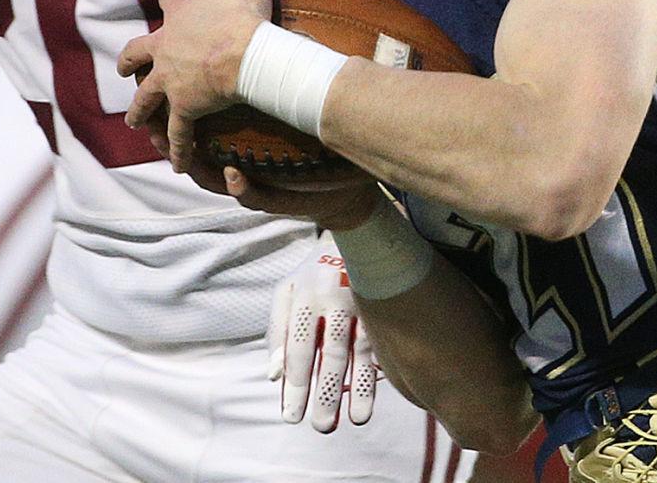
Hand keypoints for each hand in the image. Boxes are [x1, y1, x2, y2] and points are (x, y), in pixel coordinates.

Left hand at [119, 0, 272, 172]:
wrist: (245, 51)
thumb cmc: (244, 16)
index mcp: (178, 17)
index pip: (168, 3)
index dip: (168, 0)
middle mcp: (165, 48)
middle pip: (136, 53)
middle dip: (128, 60)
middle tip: (123, 69)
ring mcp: (170, 80)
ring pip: (146, 97)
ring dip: (139, 109)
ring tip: (134, 121)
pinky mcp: (183, 106)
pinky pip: (178, 132)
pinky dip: (178, 148)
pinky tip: (177, 163)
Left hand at [268, 236, 379, 431]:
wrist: (354, 229)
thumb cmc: (312, 272)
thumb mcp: (286, 292)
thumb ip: (276, 332)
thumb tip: (273, 376)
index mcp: (303, 295)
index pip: (298, 347)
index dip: (295, 383)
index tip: (291, 417)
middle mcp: (332, 296)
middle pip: (329, 352)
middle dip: (325, 392)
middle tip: (321, 426)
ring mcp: (361, 297)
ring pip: (360, 348)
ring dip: (359, 386)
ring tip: (356, 420)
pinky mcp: (383, 300)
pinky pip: (382, 338)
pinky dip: (381, 366)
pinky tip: (381, 389)